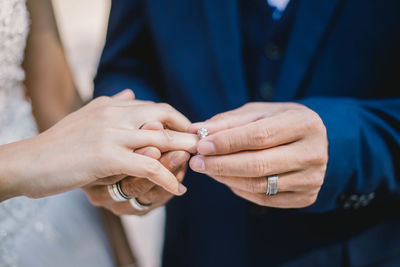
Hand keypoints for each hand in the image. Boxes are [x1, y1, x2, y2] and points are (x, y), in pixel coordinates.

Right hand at [0, 90, 196, 200]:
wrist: (29, 162)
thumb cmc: (58, 144)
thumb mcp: (87, 117)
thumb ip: (112, 105)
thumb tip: (132, 93)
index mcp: (111, 106)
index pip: (155, 106)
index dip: (178, 119)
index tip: (192, 131)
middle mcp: (114, 114)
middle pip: (163, 115)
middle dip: (188, 129)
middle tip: (205, 143)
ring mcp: (110, 134)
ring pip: (159, 138)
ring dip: (184, 150)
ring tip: (200, 161)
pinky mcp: (106, 156)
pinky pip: (146, 165)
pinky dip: (166, 177)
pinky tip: (177, 189)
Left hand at [188, 102, 327, 207]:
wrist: (313, 142)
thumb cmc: (279, 122)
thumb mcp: (257, 113)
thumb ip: (227, 122)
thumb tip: (194, 131)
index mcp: (305, 124)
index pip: (260, 136)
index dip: (227, 142)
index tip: (201, 145)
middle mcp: (314, 153)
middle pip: (259, 164)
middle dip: (221, 165)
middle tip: (196, 162)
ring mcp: (312, 179)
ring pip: (260, 185)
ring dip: (226, 178)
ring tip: (207, 169)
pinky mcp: (306, 197)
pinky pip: (264, 199)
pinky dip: (240, 190)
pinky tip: (226, 179)